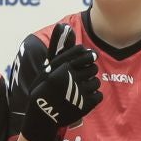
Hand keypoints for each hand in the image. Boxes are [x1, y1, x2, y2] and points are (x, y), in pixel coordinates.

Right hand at [17, 26, 101, 140]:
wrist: (42, 115)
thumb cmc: (43, 88)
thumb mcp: (48, 66)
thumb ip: (59, 47)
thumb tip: (64, 25)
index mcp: (63, 66)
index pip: (84, 53)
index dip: (87, 57)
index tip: (86, 61)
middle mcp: (71, 77)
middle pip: (92, 67)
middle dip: (88, 72)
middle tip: (79, 79)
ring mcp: (79, 92)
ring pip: (96, 81)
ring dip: (90, 85)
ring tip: (79, 91)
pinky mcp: (86, 105)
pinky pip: (98, 95)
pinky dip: (93, 97)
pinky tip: (83, 99)